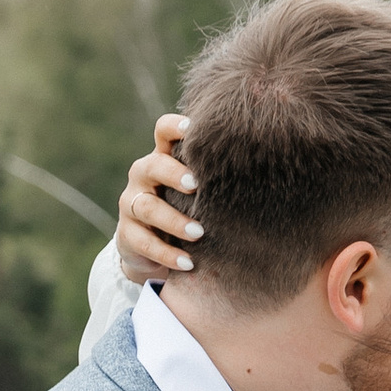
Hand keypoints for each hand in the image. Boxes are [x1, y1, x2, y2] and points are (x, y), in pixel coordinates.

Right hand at [116, 114, 201, 282]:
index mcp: (162, 158)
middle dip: (172, 173)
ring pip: (147, 207)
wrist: (153, 250)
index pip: (163, 131)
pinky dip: (166, 254)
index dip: (175, 127)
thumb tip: (264, 165)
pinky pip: (143, 242)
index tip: (193, 129)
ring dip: (174, 220)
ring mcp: (131, 204)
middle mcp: (143, 176)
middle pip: (152, 165)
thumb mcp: (197, 191)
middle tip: (196, 185)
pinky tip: (188, 263)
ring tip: (198, 233)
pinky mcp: (126, 235)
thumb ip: (214, 176)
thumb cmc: (186, 209)